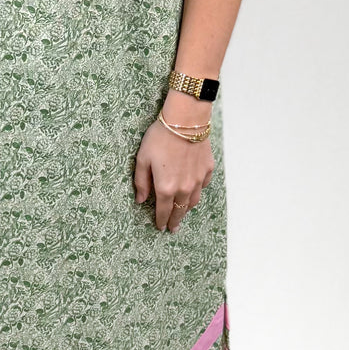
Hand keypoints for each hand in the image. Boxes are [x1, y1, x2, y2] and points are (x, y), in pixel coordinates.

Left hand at [133, 101, 214, 231]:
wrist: (185, 121)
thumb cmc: (160, 137)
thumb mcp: (143, 159)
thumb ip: (141, 181)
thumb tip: (141, 199)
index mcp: (166, 187)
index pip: (164, 211)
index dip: (162, 221)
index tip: (161, 227)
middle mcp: (184, 188)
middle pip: (180, 210)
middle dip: (175, 220)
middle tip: (173, 228)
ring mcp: (198, 179)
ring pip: (193, 201)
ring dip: (186, 209)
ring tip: (183, 213)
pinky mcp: (207, 169)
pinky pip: (203, 185)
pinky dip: (197, 191)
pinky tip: (194, 190)